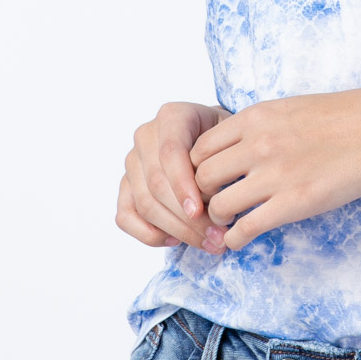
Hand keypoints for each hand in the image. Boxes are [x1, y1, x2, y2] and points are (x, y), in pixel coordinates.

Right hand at [117, 100, 232, 252]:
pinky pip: (125, 216)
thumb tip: (220, 206)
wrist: (217, 142)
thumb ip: (226, 164)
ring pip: (144, 204)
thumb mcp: (235, 142)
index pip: (169, 152)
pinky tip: (175, 241)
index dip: (183, 185)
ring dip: (177, 231)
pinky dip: (149, 235)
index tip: (202, 211)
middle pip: (156, 184)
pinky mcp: (126, 187)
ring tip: (209, 243)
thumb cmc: (228, 142)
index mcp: (172, 116)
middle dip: (187, 218)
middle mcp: (146, 136)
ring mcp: (132, 162)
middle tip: (218, 238)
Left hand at [188, 89, 360, 251]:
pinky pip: (246, 228)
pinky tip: (240, 240)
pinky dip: (235, 239)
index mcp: (255, 117)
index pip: (199, 147)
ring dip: (217, 219)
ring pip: (218, 205)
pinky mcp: (294, 203)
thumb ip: (258, 126)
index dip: (195, 169)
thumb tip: (235, 147)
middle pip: (201, 177)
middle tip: (209, 207)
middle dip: (200, 197)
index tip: (205, 182)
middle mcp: (257, 144)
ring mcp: (275, 174)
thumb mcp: (291, 108)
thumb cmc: (346, 116)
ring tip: (225, 225)